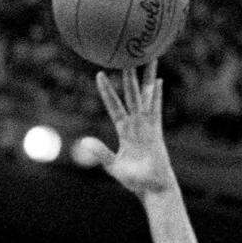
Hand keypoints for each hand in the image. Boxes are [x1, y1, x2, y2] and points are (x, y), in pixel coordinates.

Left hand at [78, 64, 174, 197]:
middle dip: (129, 74)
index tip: (100, 73)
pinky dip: (156, 95)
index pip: (114, 106)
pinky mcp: (157, 131)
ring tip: (146, 58)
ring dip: (145, 77)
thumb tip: (84, 142)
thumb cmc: (136, 180)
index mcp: (125, 130)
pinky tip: (158, 80)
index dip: (107, 91)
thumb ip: (100, 153)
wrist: (154, 189)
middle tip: (127, 53)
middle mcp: (137, 123)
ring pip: (144, 96)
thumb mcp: (114, 166)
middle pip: (131, 93)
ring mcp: (148, 125)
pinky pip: (156, 109)